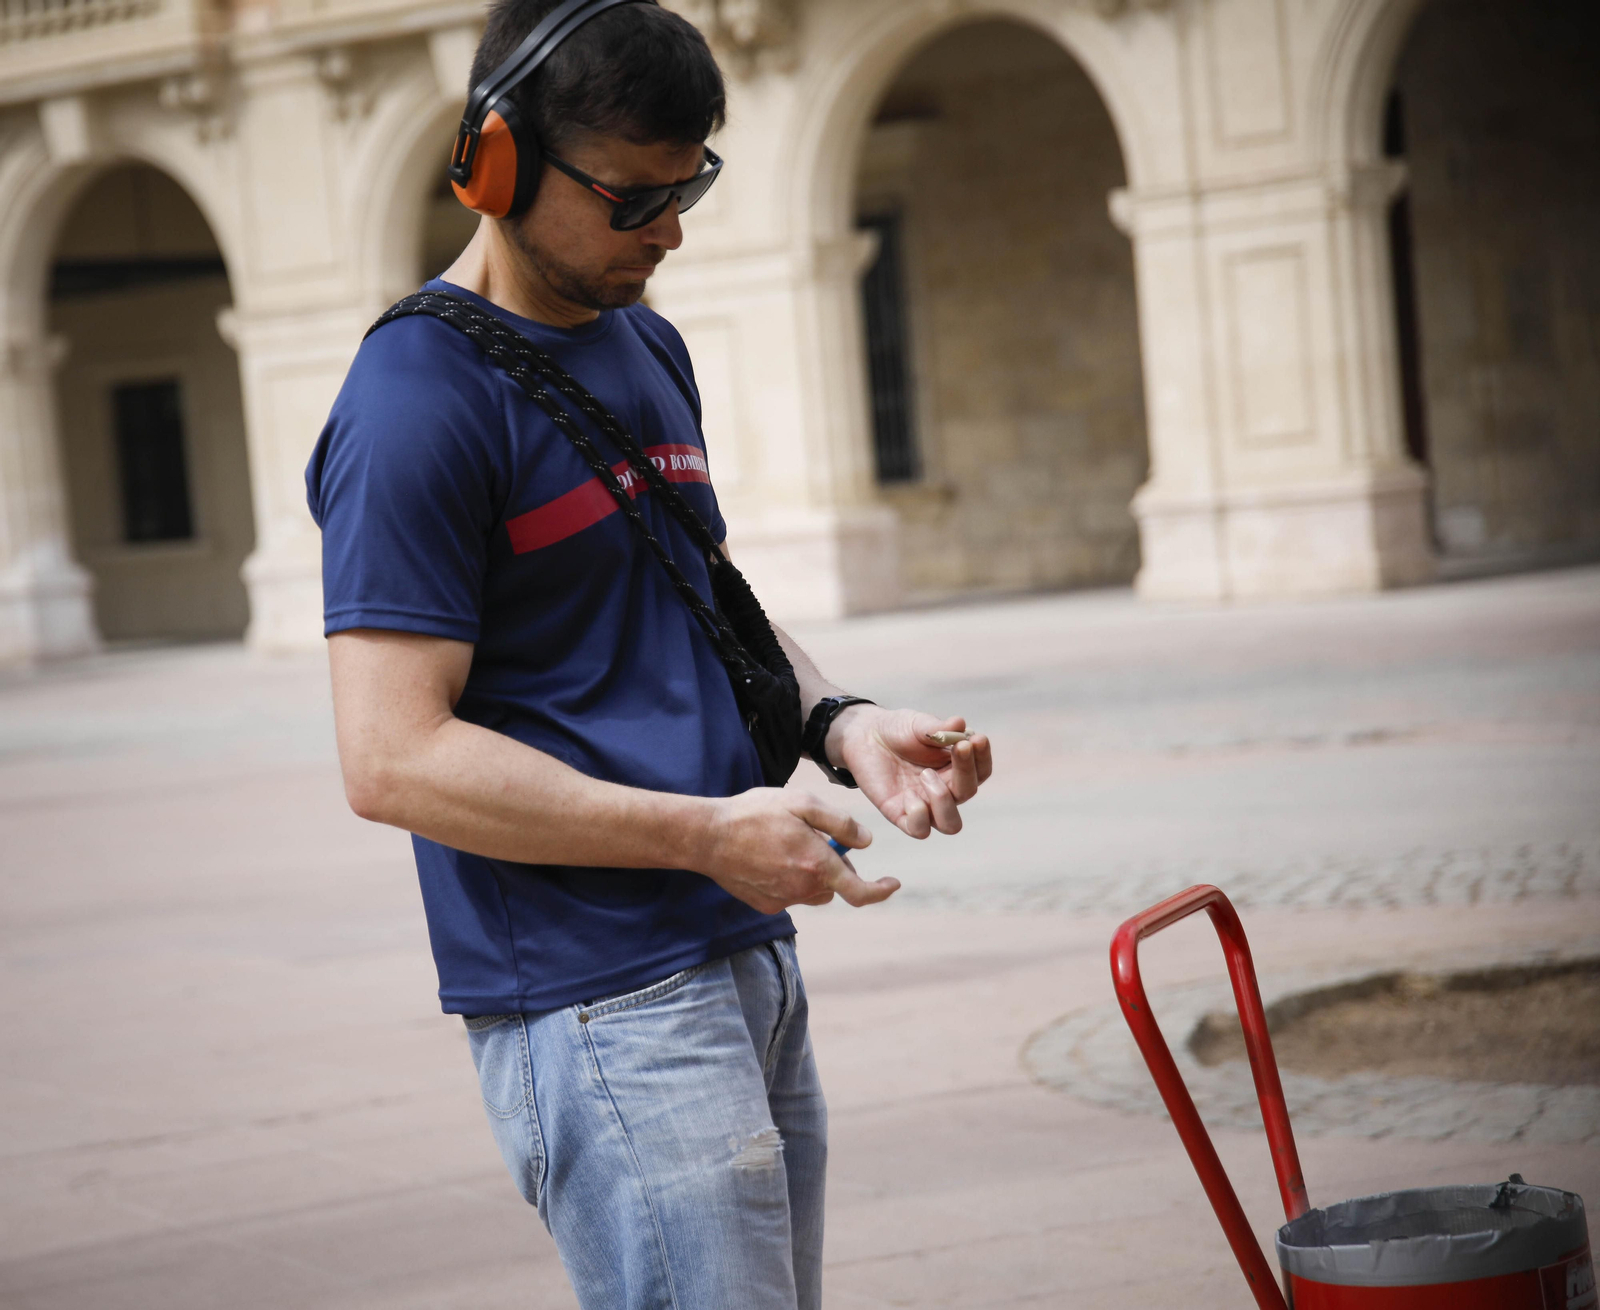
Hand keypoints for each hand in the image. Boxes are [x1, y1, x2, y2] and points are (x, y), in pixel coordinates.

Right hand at [697, 788, 897, 914]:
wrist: (707, 837)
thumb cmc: (755, 813)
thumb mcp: (801, 803)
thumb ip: (839, 823)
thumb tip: (866, 842)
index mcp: (816, 865)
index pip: (860, 891)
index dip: (881, 890)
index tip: (892, 883)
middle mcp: (803, 888)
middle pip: (835, 884)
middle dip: (834, 864)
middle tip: (815, 837)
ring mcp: (783, 900)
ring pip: (813, 890)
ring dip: (812, 873)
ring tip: (788, 844)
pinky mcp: (766, 905)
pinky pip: (790, 894)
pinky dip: (789, 879)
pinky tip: (769, 858)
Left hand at [831, 707, 991, 837]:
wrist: (865, 736)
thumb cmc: (898, 730)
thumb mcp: (918, 724)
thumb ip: (938, 727)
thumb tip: (961, 724)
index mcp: (955, 768)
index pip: (981, 772)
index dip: (983, 758)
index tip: (977, 738)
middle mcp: (945, 790)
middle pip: (969, 793)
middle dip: (966, 770)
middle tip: (958, 747)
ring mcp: (924, 804)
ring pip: (951, 824)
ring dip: (944, 800)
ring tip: (926, 774)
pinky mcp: (901, 814)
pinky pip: (919, 830)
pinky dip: (919, 815)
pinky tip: (908, 795)